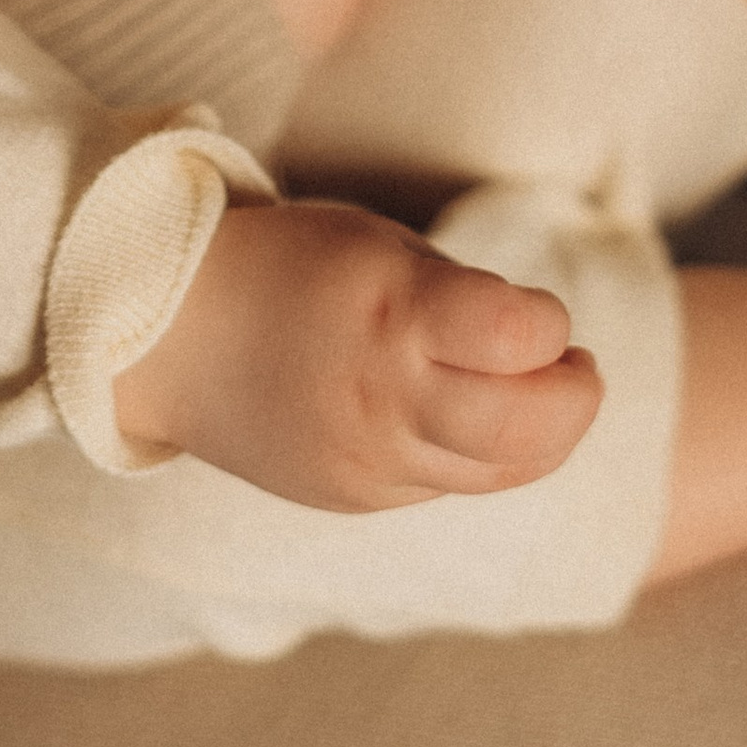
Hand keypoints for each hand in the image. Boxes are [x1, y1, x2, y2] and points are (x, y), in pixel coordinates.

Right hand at [111, 196, 602, 508]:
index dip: (550, 322)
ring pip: (499, 470)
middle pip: (529, 426)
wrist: (170, 335)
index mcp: (393, 314)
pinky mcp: (355, 496)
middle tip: (577, 367)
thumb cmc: (291, 269)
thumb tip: (549, 353)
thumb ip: (464, 304)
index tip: (537, 311)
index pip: (523, 335)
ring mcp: (367, 461)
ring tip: (535, 392)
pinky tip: (455, 413)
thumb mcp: (382, 250)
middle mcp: (383, 397)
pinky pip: (445, 484)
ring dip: (541, 434)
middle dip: (577, 397)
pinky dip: (474, 453)